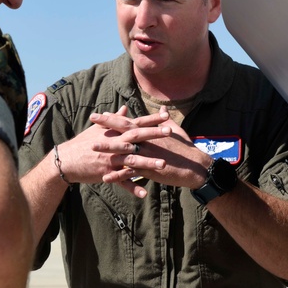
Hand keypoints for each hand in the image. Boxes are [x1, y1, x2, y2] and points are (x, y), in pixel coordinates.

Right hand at [52, 106, 171, 196]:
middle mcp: (114, 144)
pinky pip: (121, 181)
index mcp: (114, 132)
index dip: (151, 119)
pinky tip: (144, 193)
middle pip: (136, 137)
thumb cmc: (83, 142)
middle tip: (170, 131)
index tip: (166, 114)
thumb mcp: (98, 128)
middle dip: (153, 134)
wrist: (66, 160)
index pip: (135, 122)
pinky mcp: (106, 173)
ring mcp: (111, 159)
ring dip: (148, 162)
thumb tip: (125, 107)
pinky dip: (132, 187)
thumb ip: (114, 118)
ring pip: (132, 160)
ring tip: (164, 164)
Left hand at [96, 110, 211, 193]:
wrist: (195, 166)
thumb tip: (163, 109)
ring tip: (92, 147)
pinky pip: (130, 173)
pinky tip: (106, 177)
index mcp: (150, 131)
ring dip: (108, 148)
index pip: (130, 121)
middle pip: (123, 131)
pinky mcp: (149, 169)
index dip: (116, 117)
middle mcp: (147, 141)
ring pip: (123, 150)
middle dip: (106, 125)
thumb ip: (165, 120)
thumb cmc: (186, 148)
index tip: (102, 114)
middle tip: (91, 119)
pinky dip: (118, 175)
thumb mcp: (176, 130)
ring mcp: (147, 154)